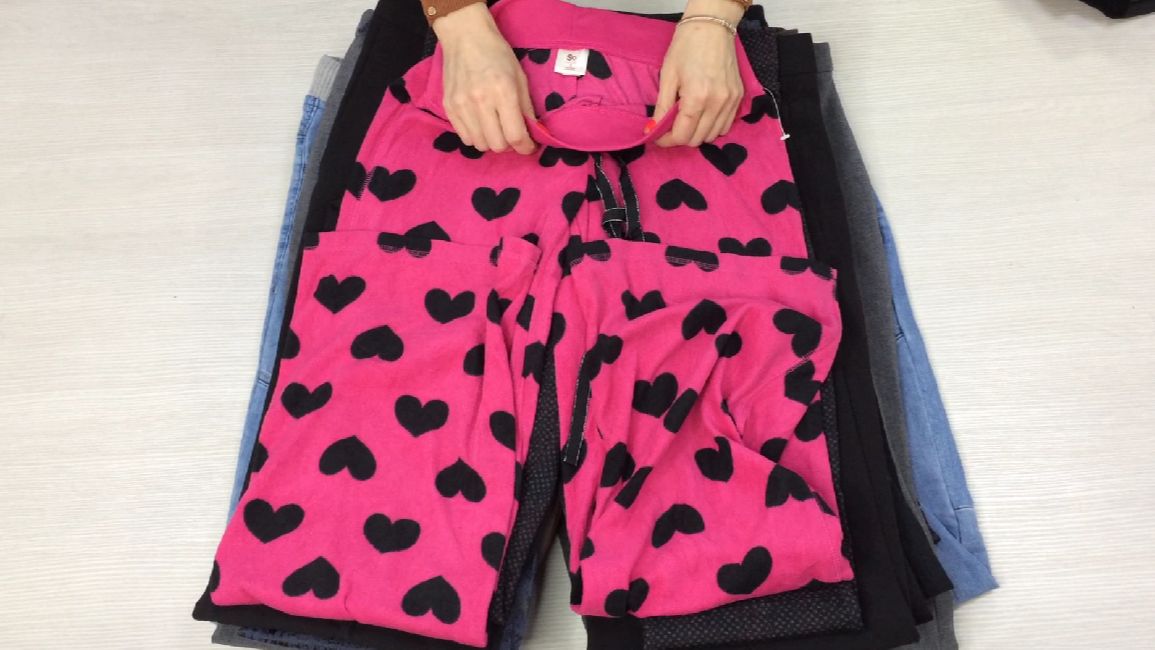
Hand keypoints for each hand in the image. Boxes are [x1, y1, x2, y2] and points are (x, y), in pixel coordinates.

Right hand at [432, 3, 536, 153]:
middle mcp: (481, 101)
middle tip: (512, 134)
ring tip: (496, 129)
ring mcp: (461, 105)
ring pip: (480, 145)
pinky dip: (476, 137)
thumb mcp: (520, 77)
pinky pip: (465, 137)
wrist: (465, 37)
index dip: (526, 147)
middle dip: (509, 145)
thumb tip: (533, 134)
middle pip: (497, 145)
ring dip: (492, 142)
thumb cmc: (497, 54)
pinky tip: (481, 124)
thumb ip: (527, 108)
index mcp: (503, 92)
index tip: (529, 146)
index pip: (515, 135)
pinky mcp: (449, 107)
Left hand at [654, 0, 745, 146]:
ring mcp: (731, 101)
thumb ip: (662, 107)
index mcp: (697, 97)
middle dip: (680, 137)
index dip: (667, 140)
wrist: (712, 28)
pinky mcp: (738, 97)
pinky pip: (725, 125)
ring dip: (696, 134)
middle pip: (697, 139)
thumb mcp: (668, 76)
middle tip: (669, 127)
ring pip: (712, 136)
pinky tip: (702, 115)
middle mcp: (717, 103)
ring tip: (686, 119)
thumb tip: (653, 130)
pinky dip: (712, 127)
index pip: (682, 135)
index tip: (657, 135)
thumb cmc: (685, 48)